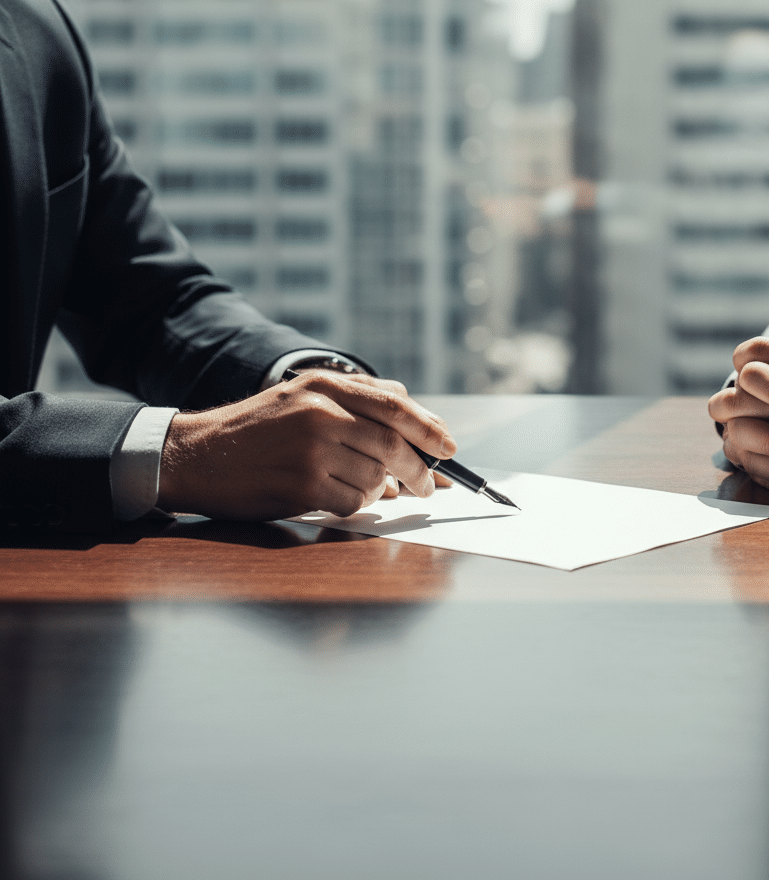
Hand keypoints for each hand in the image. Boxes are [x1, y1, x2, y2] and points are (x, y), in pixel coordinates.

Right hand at [157, 371, 456, 520]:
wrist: (195, 456)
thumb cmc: (257, 430)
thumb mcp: (302, 396)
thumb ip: (357, 399)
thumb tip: (415, 415)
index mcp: (323, 386)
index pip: (394, 406)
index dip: (429, 428)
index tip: (449, 448)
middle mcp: (319, 412)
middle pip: (393, 443)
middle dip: (419, 469)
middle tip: (427, 486)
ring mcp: (310, 449)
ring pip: (376, 477)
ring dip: (382, 490)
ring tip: (369, 490)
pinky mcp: (300, 485)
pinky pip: (352, 502)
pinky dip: (357, 506)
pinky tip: (339, 498)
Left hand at [708, 308, 768, 500]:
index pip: (754, 351)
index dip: (747, 355)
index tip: (753, 366)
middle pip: (736, 392)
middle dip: (733, 395)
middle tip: (743, 403)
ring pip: (739, 431)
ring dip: (739, 429)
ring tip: (748, 431)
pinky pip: (758, 467)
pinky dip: (754, 462)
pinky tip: (762, 458)